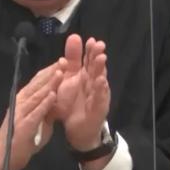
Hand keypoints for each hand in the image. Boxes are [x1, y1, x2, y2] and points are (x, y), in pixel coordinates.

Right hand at [0, 61, 61, 169]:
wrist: (4, 156)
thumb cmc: (22, 138)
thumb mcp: (38, 121)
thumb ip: (47, 109)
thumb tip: (58, 97)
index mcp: (24, 99)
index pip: (38, 81)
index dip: (50, 71)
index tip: (64, 61)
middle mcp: (21, 102)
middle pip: (37, 84)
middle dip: (51, 72)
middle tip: (64, 61)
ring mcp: (20, 113)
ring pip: (36, 95)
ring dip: (49, 84)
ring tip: (61, 73)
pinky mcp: (23, 125)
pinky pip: (35, 112)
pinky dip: (44, 103)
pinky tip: (52, 96)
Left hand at [54, 35, 110, 152]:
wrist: (77, 131)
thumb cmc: (74, 104)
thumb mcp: (68, 80)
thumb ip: (71, 60)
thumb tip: (73, 38)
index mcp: (85, 77)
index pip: (89, 60)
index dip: (90, 50)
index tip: (90, 39)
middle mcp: (94, 84)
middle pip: (96, 68)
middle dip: (98, 56)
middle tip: (99, 44)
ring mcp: (98, 96)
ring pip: (100, 81)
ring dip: (101, 70)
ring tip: (101, 58)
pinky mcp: (98, 109)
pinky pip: (99, 99)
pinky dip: (100, 90)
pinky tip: (100, 81)